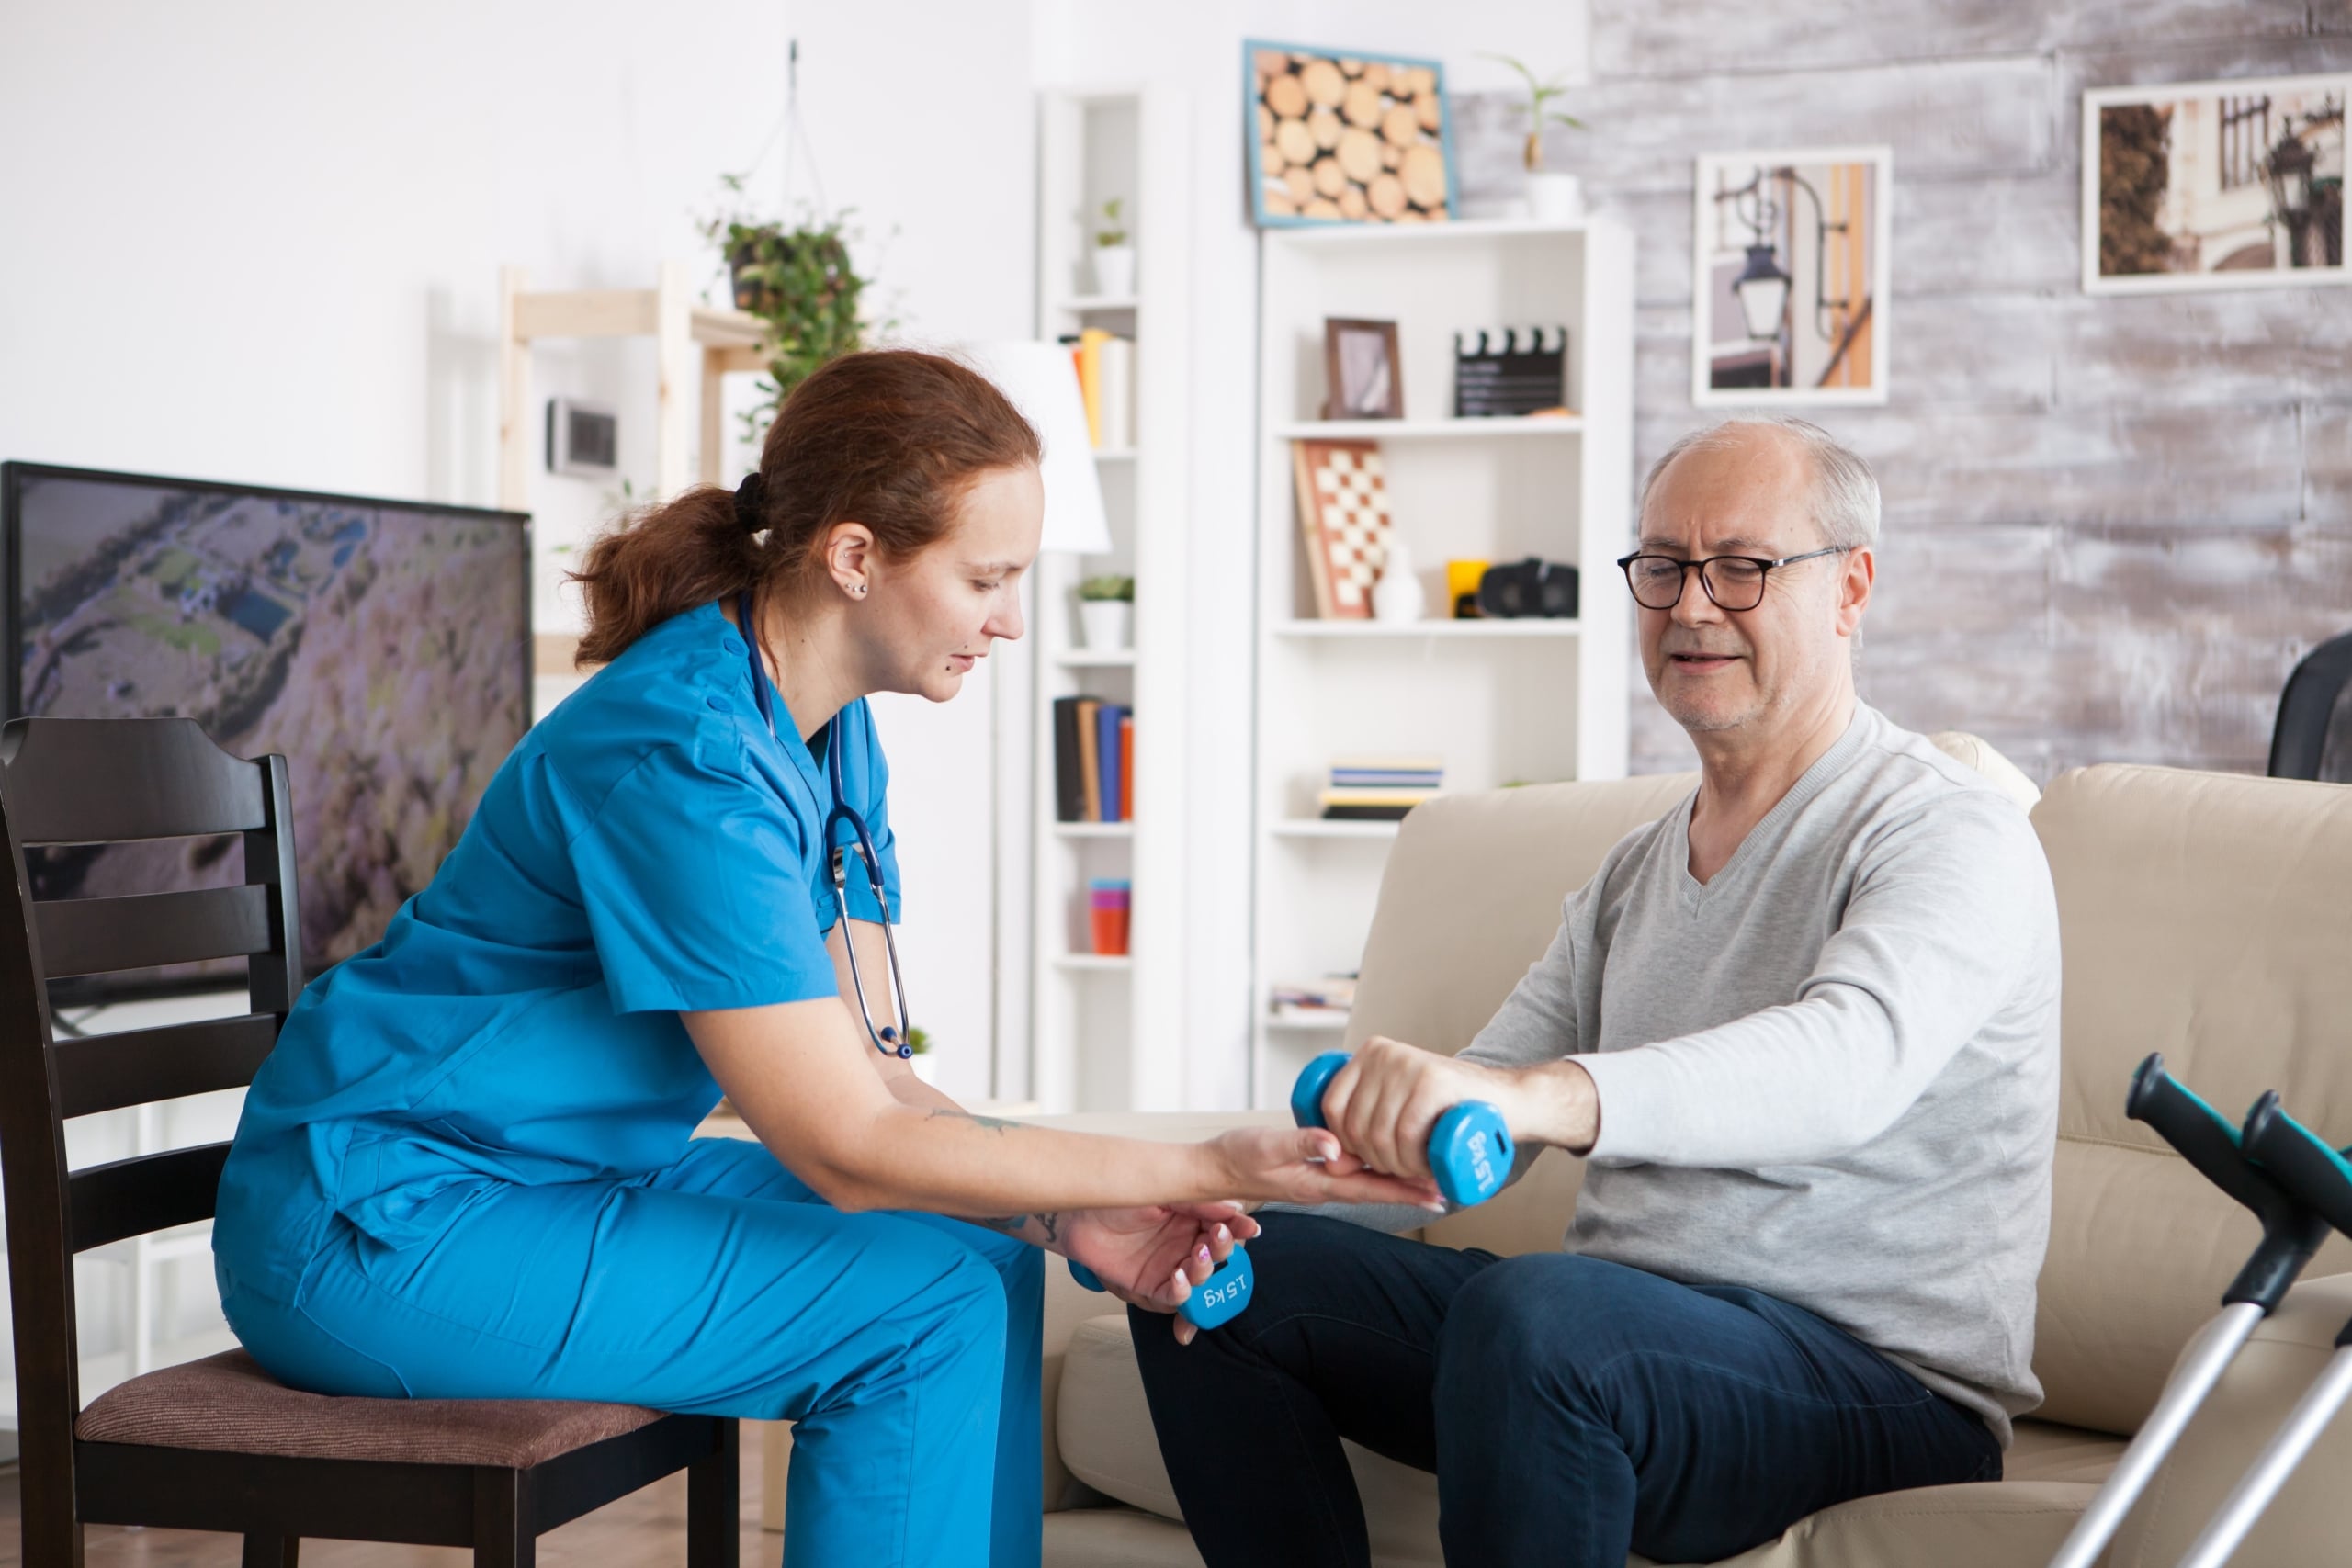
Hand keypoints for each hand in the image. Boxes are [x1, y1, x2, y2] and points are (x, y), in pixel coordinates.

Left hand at [1062, 1204, 1260, 1346]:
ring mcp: (1169, 1267)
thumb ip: (1199, 1203)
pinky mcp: (1150, 1287)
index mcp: (1193, 1220)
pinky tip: (1179, 1279)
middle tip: (1215, 1240)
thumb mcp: (1164, 1193)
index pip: (1224, 1228)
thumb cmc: (1118, 1197)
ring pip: (1200, 1280)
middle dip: (1222, 1251)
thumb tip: (1235, 1209)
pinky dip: (1180, 1292)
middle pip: (1217, 1257)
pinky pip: (1173, 1298)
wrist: (1078, 1213)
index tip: (1248, 1228)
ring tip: (1195, 1257)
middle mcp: (1185, 1245)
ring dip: (1203, 1272)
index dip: (1237, 1230)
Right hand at [1208, 1124, 1444, 1211]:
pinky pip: (1351, 1176)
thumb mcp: (1267, 1145)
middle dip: (1410, 1191)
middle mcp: (1322, 1186)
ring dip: (1395, 1183)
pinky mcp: (1310, 1172)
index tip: (1436, 1194)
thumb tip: (1336, 1146)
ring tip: (1425, 1179)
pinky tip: (1383, 1164)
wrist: (1212, 1168)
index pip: (1371, 1189)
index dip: (1404, 1192)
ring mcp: (1317, 1181)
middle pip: (1376, 1191)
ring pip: (1366, 1184)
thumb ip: (1301, 1142)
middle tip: (1445, 1189)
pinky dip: (1373, 1172)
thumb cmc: (1237, 1156)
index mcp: (1317, 1183)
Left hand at [1319, 1036, 1517, 1184]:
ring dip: (1397, 1167)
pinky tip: (1426, 1168)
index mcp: (1371, 1052)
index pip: (1332, 1105)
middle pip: (1355, 1125)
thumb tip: (1330, 1165)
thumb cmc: (1451, 1110)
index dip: (1344, 1143)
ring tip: (1418, 1171)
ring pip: (1379, 1135)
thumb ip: (1365, 1126)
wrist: (1510, 1099)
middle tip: (1404, 1170)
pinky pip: (1405, 1135)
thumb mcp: (1401, 1108)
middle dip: (1376, 1161)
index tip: (1370, 1160)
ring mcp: (1409, 1065)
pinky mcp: (1432, 1083)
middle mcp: (1384, 1053)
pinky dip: (1413, 1162)